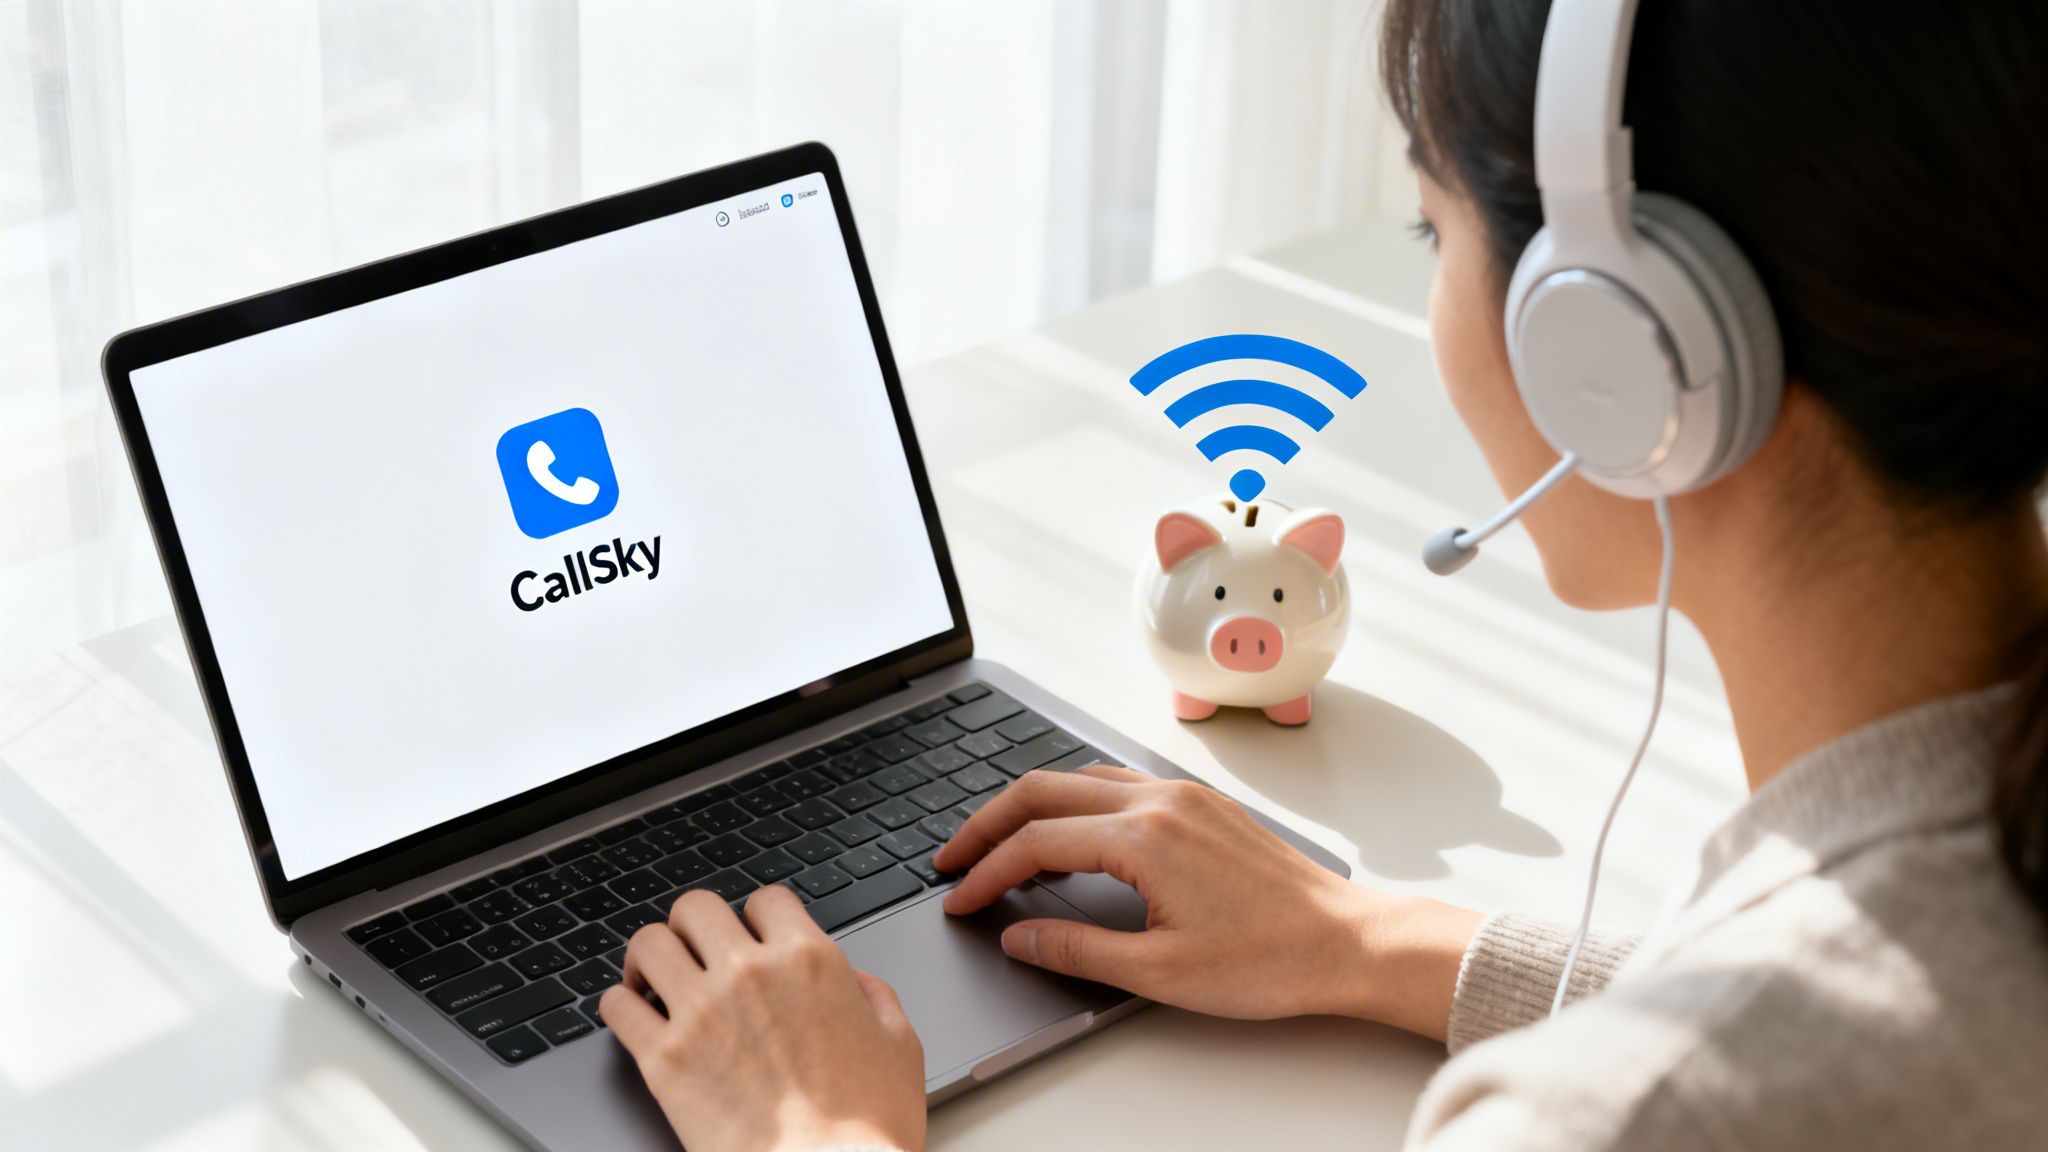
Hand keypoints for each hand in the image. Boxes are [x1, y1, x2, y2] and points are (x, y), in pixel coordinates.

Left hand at [600, 886, 925, 1151]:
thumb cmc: (866, 1125)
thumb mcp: (899, 1045)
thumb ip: (876, 997)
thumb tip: (855, 982)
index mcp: (809, 959)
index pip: (765, 899)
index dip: (758, 917)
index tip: (752, 936)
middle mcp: (750, 972)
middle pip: (695, 906)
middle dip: (694, 926)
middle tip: (696, 950)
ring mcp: (701, 1012)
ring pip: (649, 943)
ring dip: (650, 957)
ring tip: (653, 976)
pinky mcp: (663, 1058)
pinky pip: (617, 1005)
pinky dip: (620, 1004)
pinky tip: (633, 1014)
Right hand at [933, 764, 1481, 1035]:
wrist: (1349, 942)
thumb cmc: (1271, 959)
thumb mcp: (1160, 972)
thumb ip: (1077, 949)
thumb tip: (1019, 933)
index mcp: (1144, 838)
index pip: (1036, 843)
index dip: (986, 872)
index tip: (960, 900)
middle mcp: (1159, 801)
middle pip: (1043, 789)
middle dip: (988, 823)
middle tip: (952, 858)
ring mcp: (1183, 795)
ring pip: (1079, 776)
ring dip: (1029, 804)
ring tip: (997, 840)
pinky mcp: (1202, 804)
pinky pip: (1117, 780)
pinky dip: (1073, 797)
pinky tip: (1067, 824)